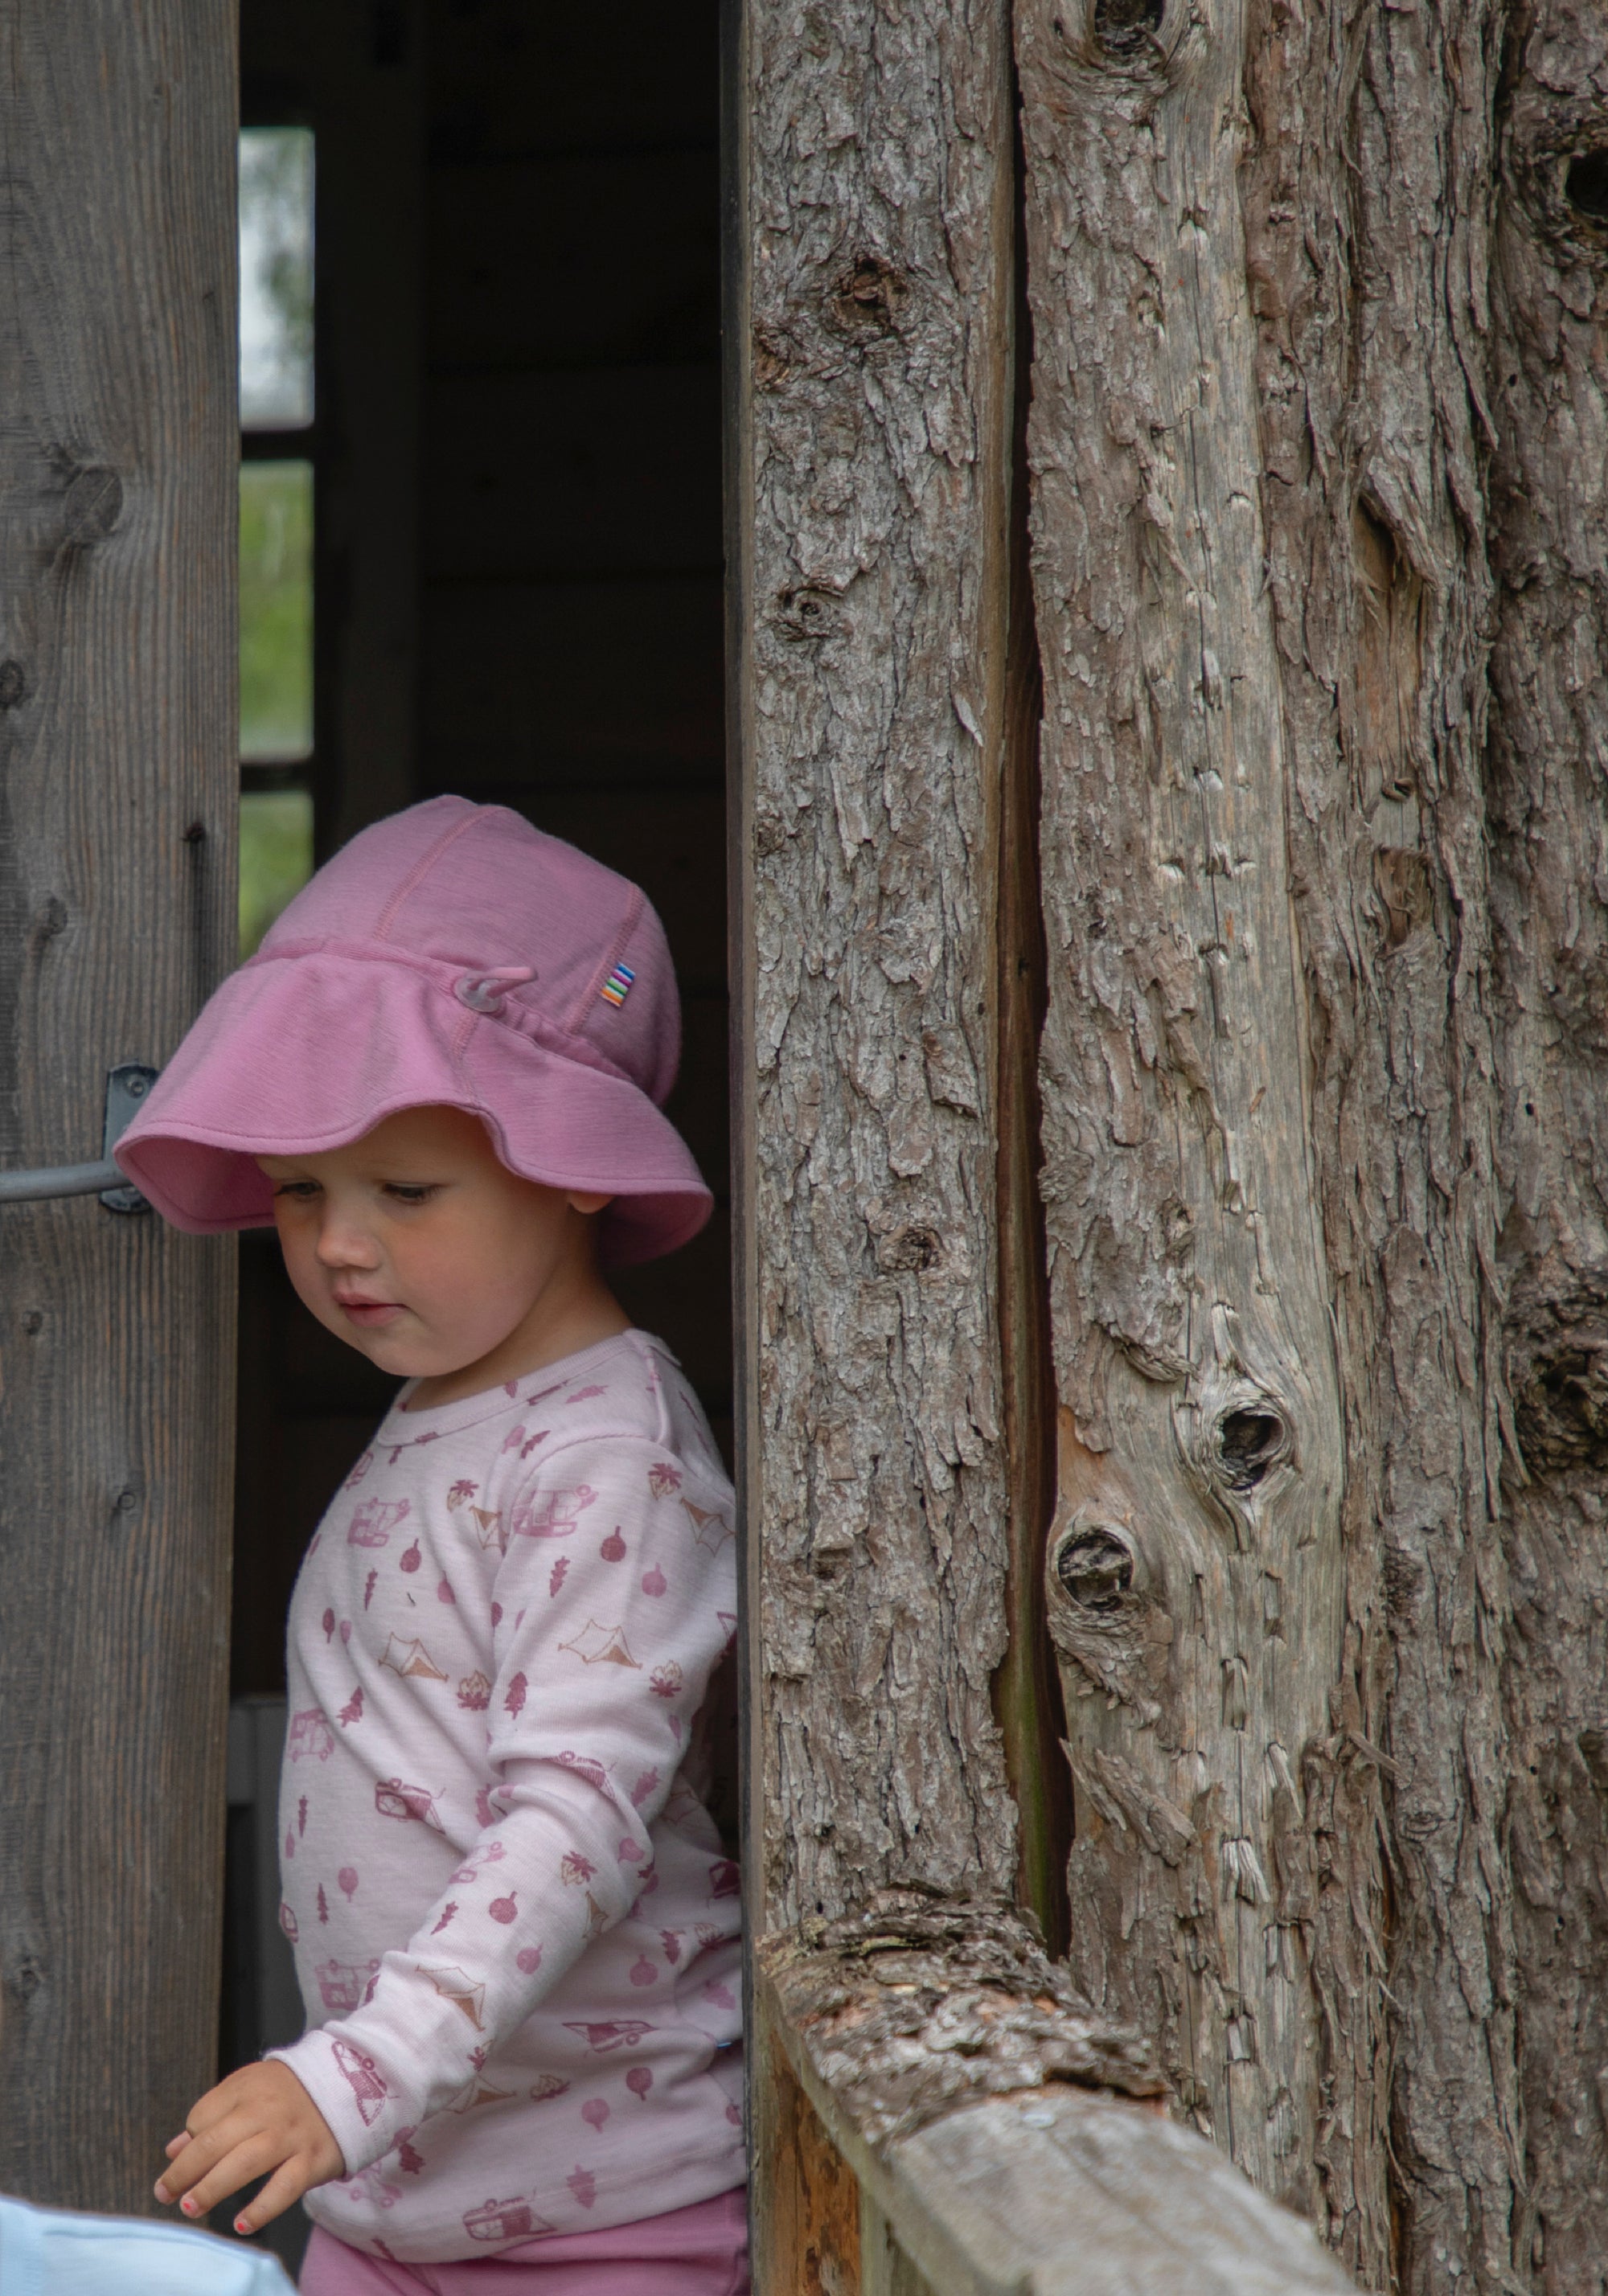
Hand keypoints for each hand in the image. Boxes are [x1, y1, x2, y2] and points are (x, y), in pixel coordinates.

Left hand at [155, 2059, 344, 2233]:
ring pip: (244, 2164)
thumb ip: (212, 2115)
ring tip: (190, 2207)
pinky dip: (262, 2208)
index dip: (188, 2142)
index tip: (182, 2163)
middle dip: (185, 2171)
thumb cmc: (291, 2092)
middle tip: (166, 2193)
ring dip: (211, 2188)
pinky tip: (241, 2223)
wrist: (355, 2082)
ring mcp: (291, 2136)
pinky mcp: (313, 2159)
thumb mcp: (250, 2088)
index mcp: (248, 2087)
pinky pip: (284, 2187)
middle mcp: (267, 2109)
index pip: (203, 2116)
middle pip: (216, 2142)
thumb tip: (173, 2150)